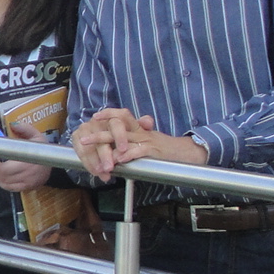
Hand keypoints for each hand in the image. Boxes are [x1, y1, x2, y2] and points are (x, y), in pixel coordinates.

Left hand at [0, 120, 52, 192]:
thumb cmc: (43, 149)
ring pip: (4, 183)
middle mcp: (28, 174)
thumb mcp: (37, 136)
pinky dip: (2, 182)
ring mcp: (27, 182)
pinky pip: (9, 188)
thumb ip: (25, 129)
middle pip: (2, 176)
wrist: (54, 163)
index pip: (5, 168)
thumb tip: (13, 125)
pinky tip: (2, 175)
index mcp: (29, 160)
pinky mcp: (26, 187)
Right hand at [70, 108, 139, 181]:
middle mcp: (98, 121)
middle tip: (110, 168)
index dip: (119, 136)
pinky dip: (87, 163)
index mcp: (113, 118)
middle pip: (101, 137)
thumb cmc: (120, 135)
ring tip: (103, 173)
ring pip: (89, 146)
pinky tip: (95, 172)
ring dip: (95, 161)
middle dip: (105, 154)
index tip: (123, 149)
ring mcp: (86, 128)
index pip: (116, 122)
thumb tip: (148, 121)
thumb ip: (142, 125)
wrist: (100, 136)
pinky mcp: (77, 136)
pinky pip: (80, 151)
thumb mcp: (133, 130)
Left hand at [74, 109, 207, 179]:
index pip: (123, 115)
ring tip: (93, 148)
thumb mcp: (148, 143)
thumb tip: (116, 152)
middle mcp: (142, 132)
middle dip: (98, 133)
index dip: (109, 114)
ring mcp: (148, 141)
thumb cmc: (167, 150)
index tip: (94, 116)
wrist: (189, 153)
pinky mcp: (155, 151)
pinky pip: (139, 151)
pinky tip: (117, 159)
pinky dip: (127, 155)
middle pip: (118, 127)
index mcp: (140, 129)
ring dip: (106, 144)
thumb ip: (132, 144)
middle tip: (83, 138)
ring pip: (124, 138)